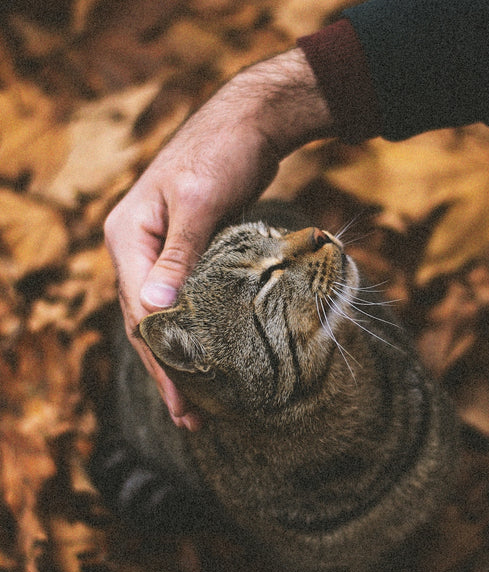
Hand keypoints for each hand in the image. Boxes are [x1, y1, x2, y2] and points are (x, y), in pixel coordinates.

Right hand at [104, 48, 333, 428]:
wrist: (248, 124)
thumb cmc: (222, 154)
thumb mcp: (200, 202)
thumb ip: (178, 255)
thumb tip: (154, 309)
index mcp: (128, 236)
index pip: (139, 310)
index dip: (160, 357)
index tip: (182, 397)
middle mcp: (135, 249)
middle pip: (145, 323)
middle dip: (166, 370)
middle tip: (188, 417)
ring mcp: (158, 253)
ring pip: (162, 319)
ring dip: (178, 360)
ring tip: (194, 405)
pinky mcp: (185, 255)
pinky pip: (183, 304)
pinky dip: (192, 334)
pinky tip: (206, 360)